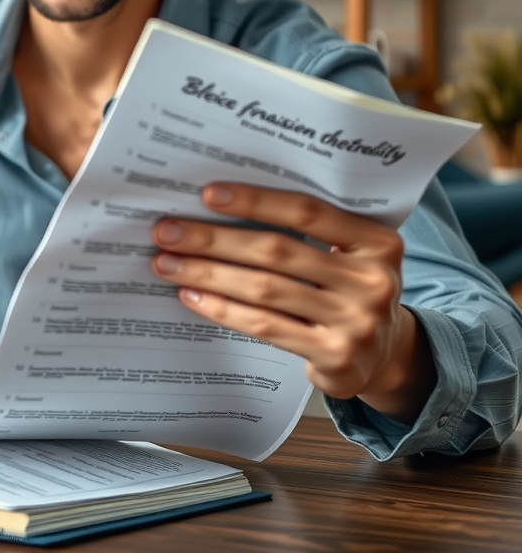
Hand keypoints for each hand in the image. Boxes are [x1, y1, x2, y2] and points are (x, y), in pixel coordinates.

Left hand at [151, 184, 436, 423]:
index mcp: (377, 241)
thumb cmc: (347, 286)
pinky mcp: (336, 358)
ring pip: (264, 290)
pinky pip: (265, 327)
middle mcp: (372, 280)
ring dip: (208, 274)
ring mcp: (357, 323)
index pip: (306, 211)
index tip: (206, 194)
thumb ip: (303, 229)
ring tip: (167, 263)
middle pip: (276, 251)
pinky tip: (192, 296)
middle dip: (214, 239)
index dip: (254, 200)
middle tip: (167, 231)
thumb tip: (216, 203)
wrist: (385, 354)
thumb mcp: (347, 250)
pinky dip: (222, 309)